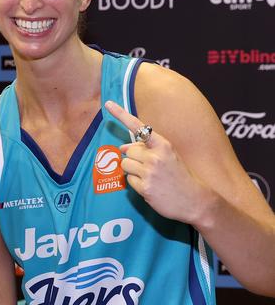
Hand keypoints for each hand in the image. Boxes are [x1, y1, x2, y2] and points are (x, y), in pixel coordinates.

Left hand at [104, 100, 206, 224]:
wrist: (195, 200)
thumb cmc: (180, 176)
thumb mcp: (168, 156)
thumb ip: (146, 149)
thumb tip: (122, 147)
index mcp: (163, 145)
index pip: (139, 127)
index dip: (121, 115)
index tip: (108, 104)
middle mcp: (155, 156)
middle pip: (128, 150)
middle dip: (133, 158)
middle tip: (149, 168)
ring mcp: (149, 172)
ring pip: (125, 164)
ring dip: (132, 171)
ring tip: (149, 177)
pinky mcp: (145, 187)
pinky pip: (128, 180)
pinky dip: (135, 183)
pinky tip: (150, 187)